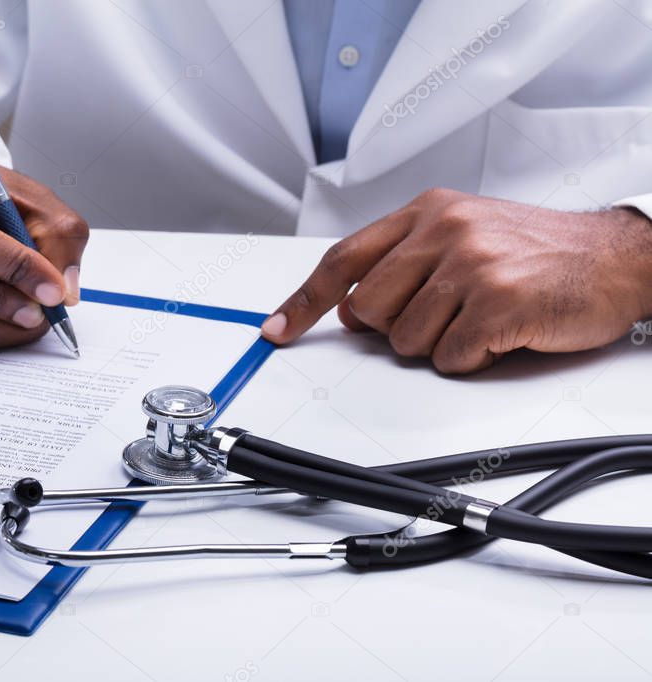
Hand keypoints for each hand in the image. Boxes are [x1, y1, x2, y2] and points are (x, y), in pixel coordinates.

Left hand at [261, 189, 651, 373]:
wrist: (616, 258)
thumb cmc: (535, 251)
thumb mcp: (462, 234)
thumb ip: (401, 264)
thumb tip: (346, 309)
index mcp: (427, 211)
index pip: (343, 259)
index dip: (302, 301)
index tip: (276, 330)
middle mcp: (444, 230)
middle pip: (368, 309)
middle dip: (395, 327)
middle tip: (445, 313)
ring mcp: (471, 264)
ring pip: (405, 340)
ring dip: (439, 344)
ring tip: (480, 317)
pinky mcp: (498, 302)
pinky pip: (450, 359)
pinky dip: (472, 359)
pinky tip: (500, 333)